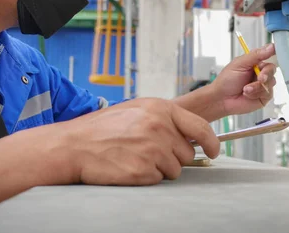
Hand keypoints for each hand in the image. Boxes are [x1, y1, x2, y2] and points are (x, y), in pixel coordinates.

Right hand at [57, 98, 219, 185]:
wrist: (74, 145)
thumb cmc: (102, 128)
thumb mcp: (136, 110)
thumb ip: (164, 118)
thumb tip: (191, 133)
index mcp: (160, 109)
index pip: (200, 127)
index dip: (211, 142)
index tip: (214, 151)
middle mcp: (159, 128)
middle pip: (187, 152)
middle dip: (173, 156)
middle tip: (148, 151)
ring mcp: (152, 150)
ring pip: (174, 169)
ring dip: (159, 168)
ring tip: (135, 157)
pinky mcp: (143, 171)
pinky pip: (158, 180)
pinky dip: (146, 177)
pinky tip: (128, 166)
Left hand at [211, 43, 276, 115]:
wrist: (221, 99)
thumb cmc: (226, 80)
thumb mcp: (239, 64)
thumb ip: (256, 55)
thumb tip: (271, 47)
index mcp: (254, 62)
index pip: (268, 54)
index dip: (273, 53)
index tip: (275, 53)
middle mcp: (260, 72)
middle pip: (272, 69)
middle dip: (266, 73)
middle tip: (260, 78)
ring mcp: (262, 84)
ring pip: (271, 81)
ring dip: (257, 86)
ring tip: (245, 89)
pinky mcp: (263, 96)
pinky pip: (268, 93)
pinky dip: (257, 93)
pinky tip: (247, 94)